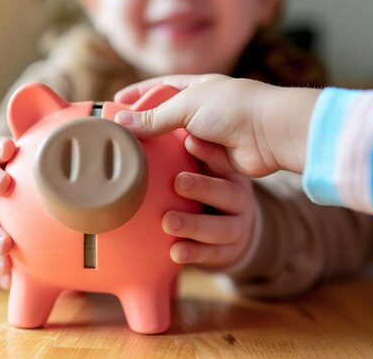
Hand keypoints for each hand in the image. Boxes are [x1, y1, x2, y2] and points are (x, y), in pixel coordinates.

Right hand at [115, 74, 320, 176]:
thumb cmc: (232, 108)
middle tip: (125, 139)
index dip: (138, 94)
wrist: (270, 134)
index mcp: (197, 88)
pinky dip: (196, 159)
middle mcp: (203, 111)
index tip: (115, 102)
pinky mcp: (216, 160)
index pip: (160, 87)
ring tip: (154, 157)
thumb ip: (153, 117)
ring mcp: (210, 136)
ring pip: (178, 146)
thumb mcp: (186, 106)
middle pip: (166, 120)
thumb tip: (120, 122)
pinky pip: (194, 163)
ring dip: (172, 150)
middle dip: (149, 129)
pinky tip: (197, 159)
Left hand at [166, 134, 256, 269]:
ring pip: (221, 228)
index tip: (189, 142)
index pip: (224, 161)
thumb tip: (133, 118)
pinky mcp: (230, 251)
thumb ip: (180, 148)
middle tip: (178, 182)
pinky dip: (196, 254)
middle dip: (202, 188)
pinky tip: (175, 252)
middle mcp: (239, 199)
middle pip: (227, 193)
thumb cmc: (207, 189)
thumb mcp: (201, 167)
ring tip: (168, 222)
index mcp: (231, 174)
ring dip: (194, 225)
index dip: (209, 153)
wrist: (235, 229)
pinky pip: (215, 255)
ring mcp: (238, 227)